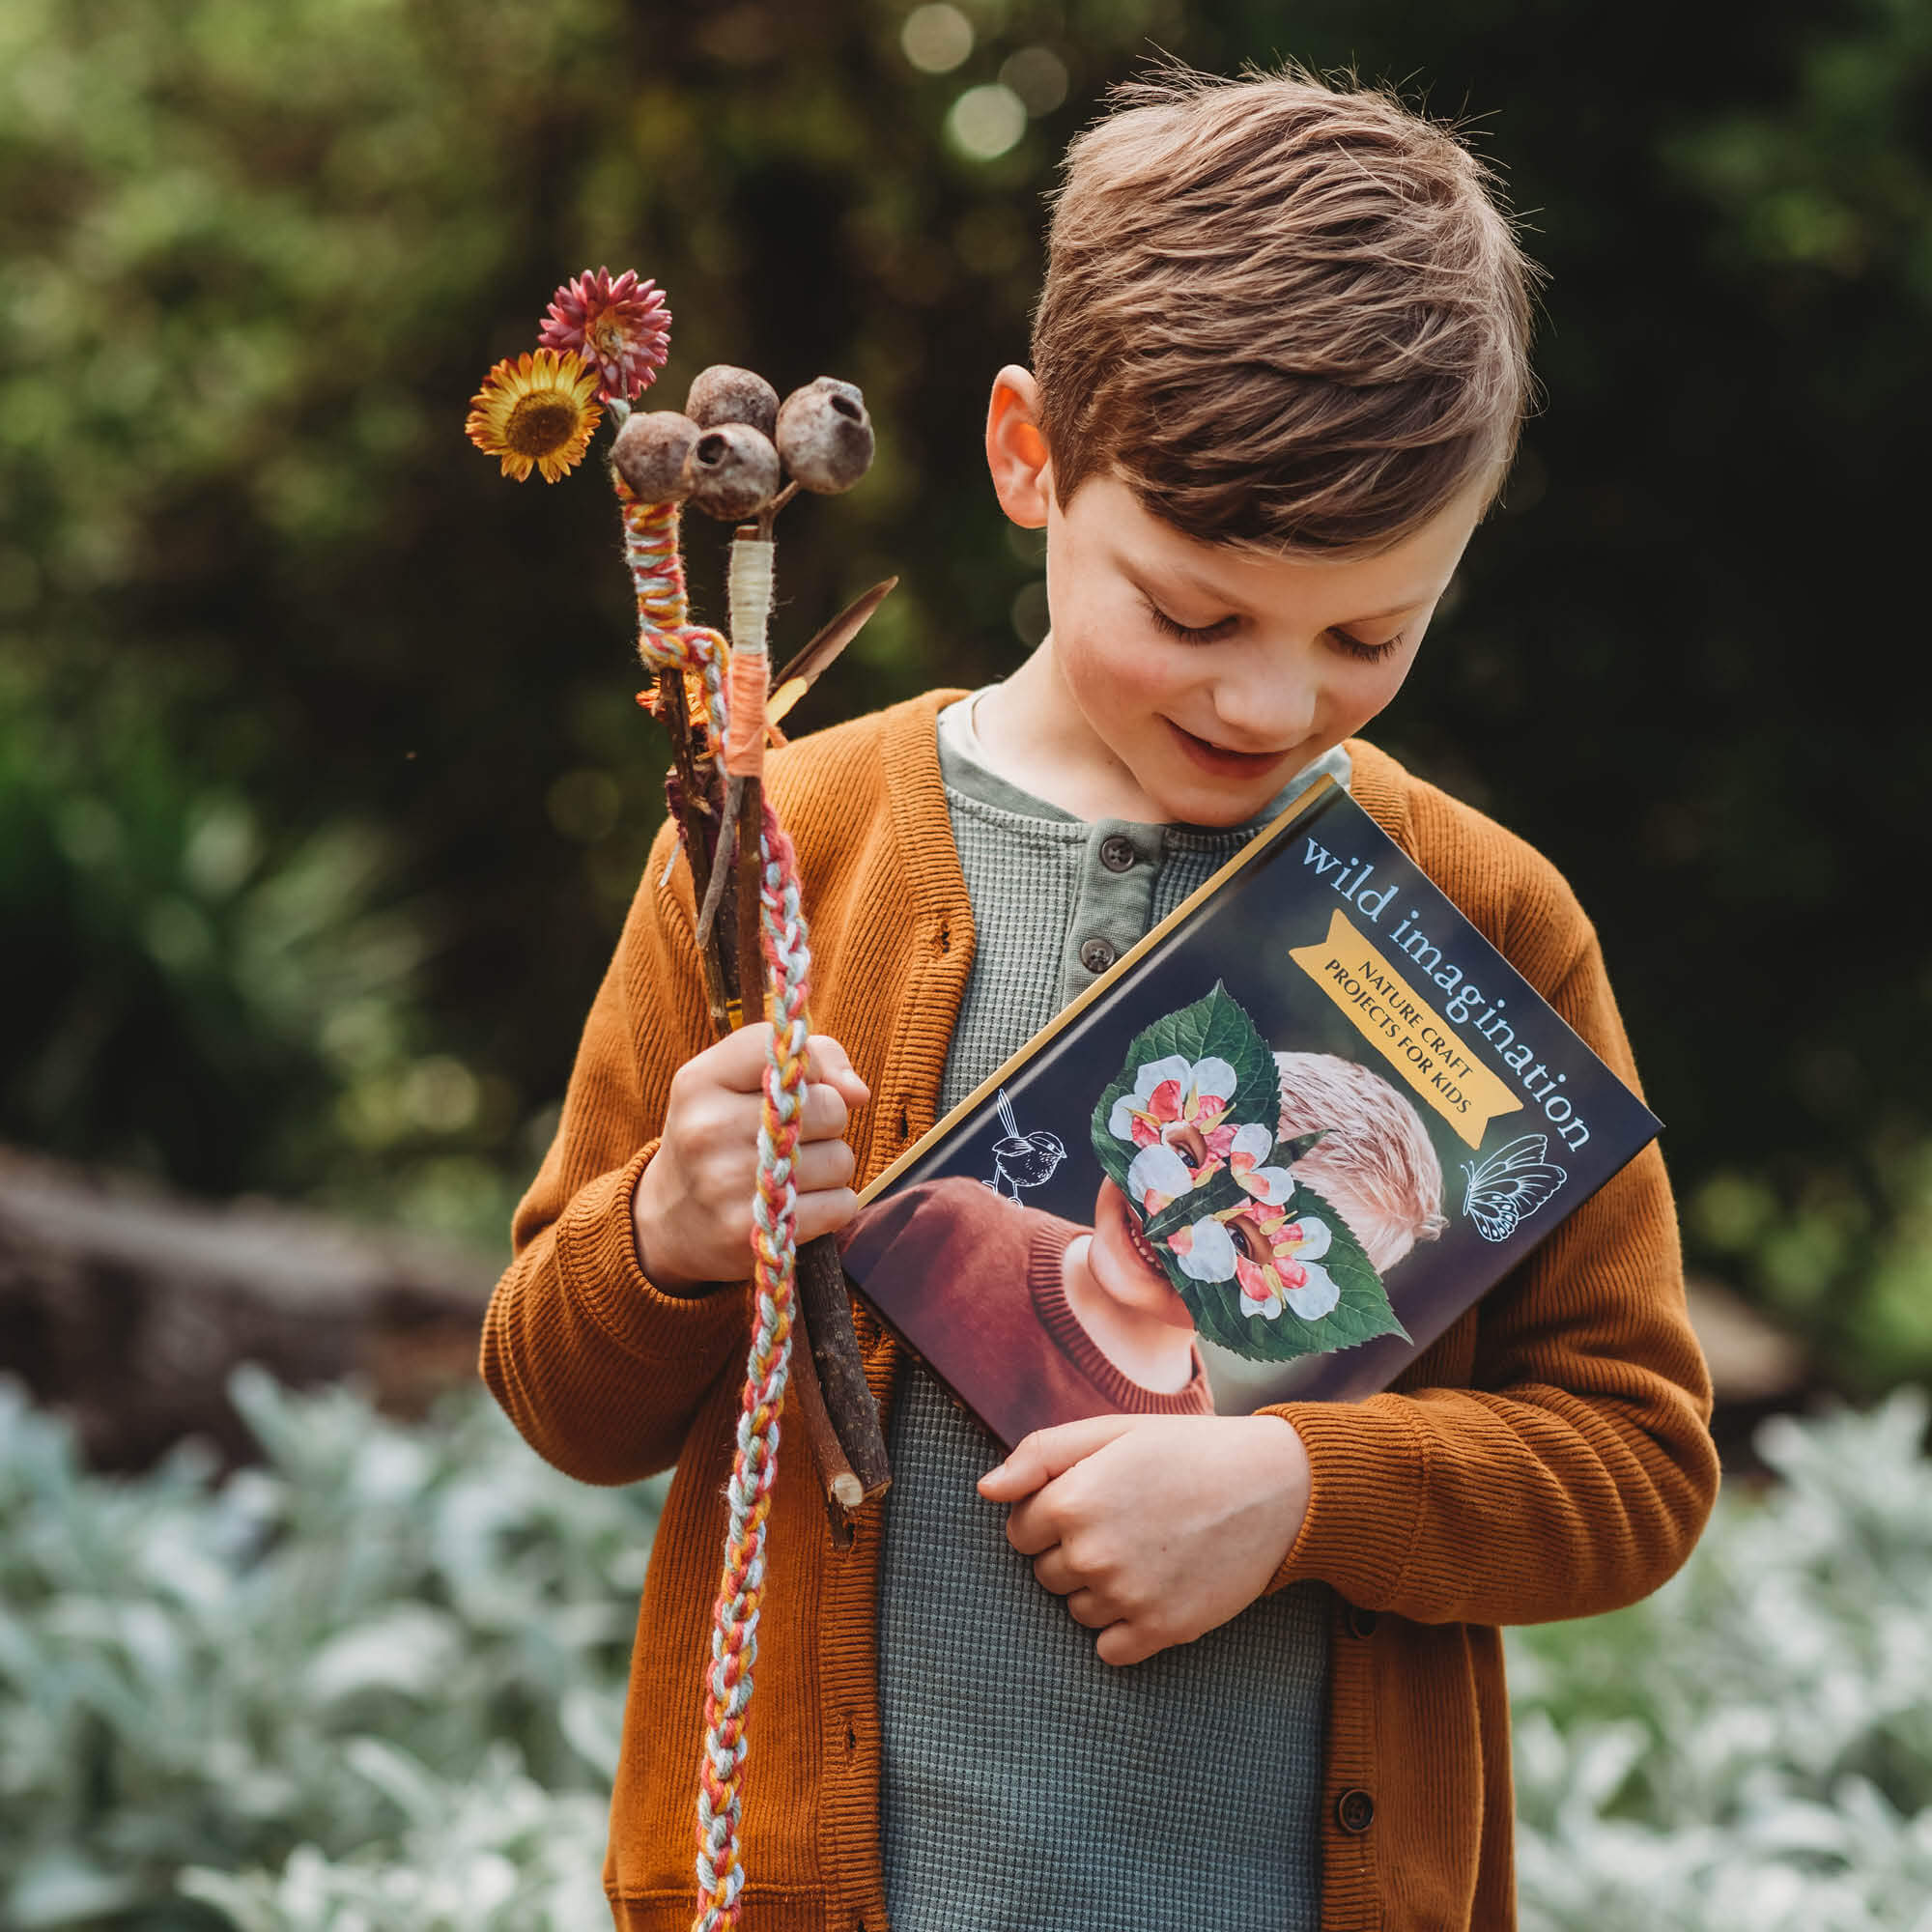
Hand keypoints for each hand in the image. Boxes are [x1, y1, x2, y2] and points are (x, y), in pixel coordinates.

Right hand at [631, 1026, 869, 1291]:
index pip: (791, 1052)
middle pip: (829, 1108)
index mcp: (701, 1081)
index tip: (796, 1088)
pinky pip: (840, 1205)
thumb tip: (859, 1093)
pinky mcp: (753, 1234)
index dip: (812, 1070)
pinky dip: (832, 1205)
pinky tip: (797, 1205)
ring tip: (791, 1173)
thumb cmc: (719, 1135)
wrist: (668, 1222)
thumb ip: (810, 1060)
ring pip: (840, 1159)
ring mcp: (727, 1186)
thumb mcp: (735, 1081)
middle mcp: (709, 1130)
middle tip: (792, 1138)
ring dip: (830, 1166)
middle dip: (827, 1122)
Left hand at [977, 1412, 1310, 1665]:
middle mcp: (1091, 1554)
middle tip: (1124, 1522)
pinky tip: (1153, 1589)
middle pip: (1045, 1573)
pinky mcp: (1161, 1631)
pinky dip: (1123, 1628)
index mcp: (1072, 1500)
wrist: (1274, 1487)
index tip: (1090, 1500)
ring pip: (1076, 1610)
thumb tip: (986, 1490)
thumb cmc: (1187, 1451)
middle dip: (1071, 1551)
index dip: (1050, 1514)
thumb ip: (1039, 1455)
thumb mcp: (1111, 1431)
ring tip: (1145, 1550)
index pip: (1019, 1530)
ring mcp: (1126, 1597)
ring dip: (1098, 1589)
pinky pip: (1109, 1649)